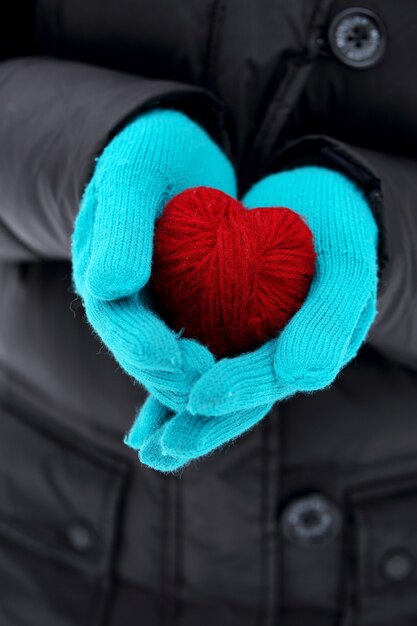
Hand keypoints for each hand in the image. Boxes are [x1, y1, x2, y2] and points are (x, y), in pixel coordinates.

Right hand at [72, 108, 235, 410]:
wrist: (177, 152)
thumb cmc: (152, 155)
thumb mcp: (134, 176)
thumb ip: (119, 227)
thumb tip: (108, 285)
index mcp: (102, 274)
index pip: (118, 323)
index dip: (147, 348)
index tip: (186, 362)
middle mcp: (125, 301)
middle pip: (145, 355)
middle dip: (177, 379)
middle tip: (218, 388)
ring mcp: (153, 309)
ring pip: (171, 360)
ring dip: (196, 385)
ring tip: (235, 393)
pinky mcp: (185, 308)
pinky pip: (198, 346)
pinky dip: (216, 368)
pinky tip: (243, 381)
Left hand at [131, 165, 377, 470]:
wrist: (316, 203)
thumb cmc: (335, 229)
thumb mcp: (344, 266)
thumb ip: (328, 320)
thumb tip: (298, 377)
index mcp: (314, 350)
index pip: (274, 376)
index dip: (239, 388)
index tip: (198, 399)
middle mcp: (282, 357)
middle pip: (241, 399)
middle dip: (202, 425)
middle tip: (161, 450)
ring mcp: (255, 347)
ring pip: (215, 387)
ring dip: (179, 414)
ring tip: (145, 444)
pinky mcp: (231, 330)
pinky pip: (199, 363)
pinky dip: (171, 384)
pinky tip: (144, 414)